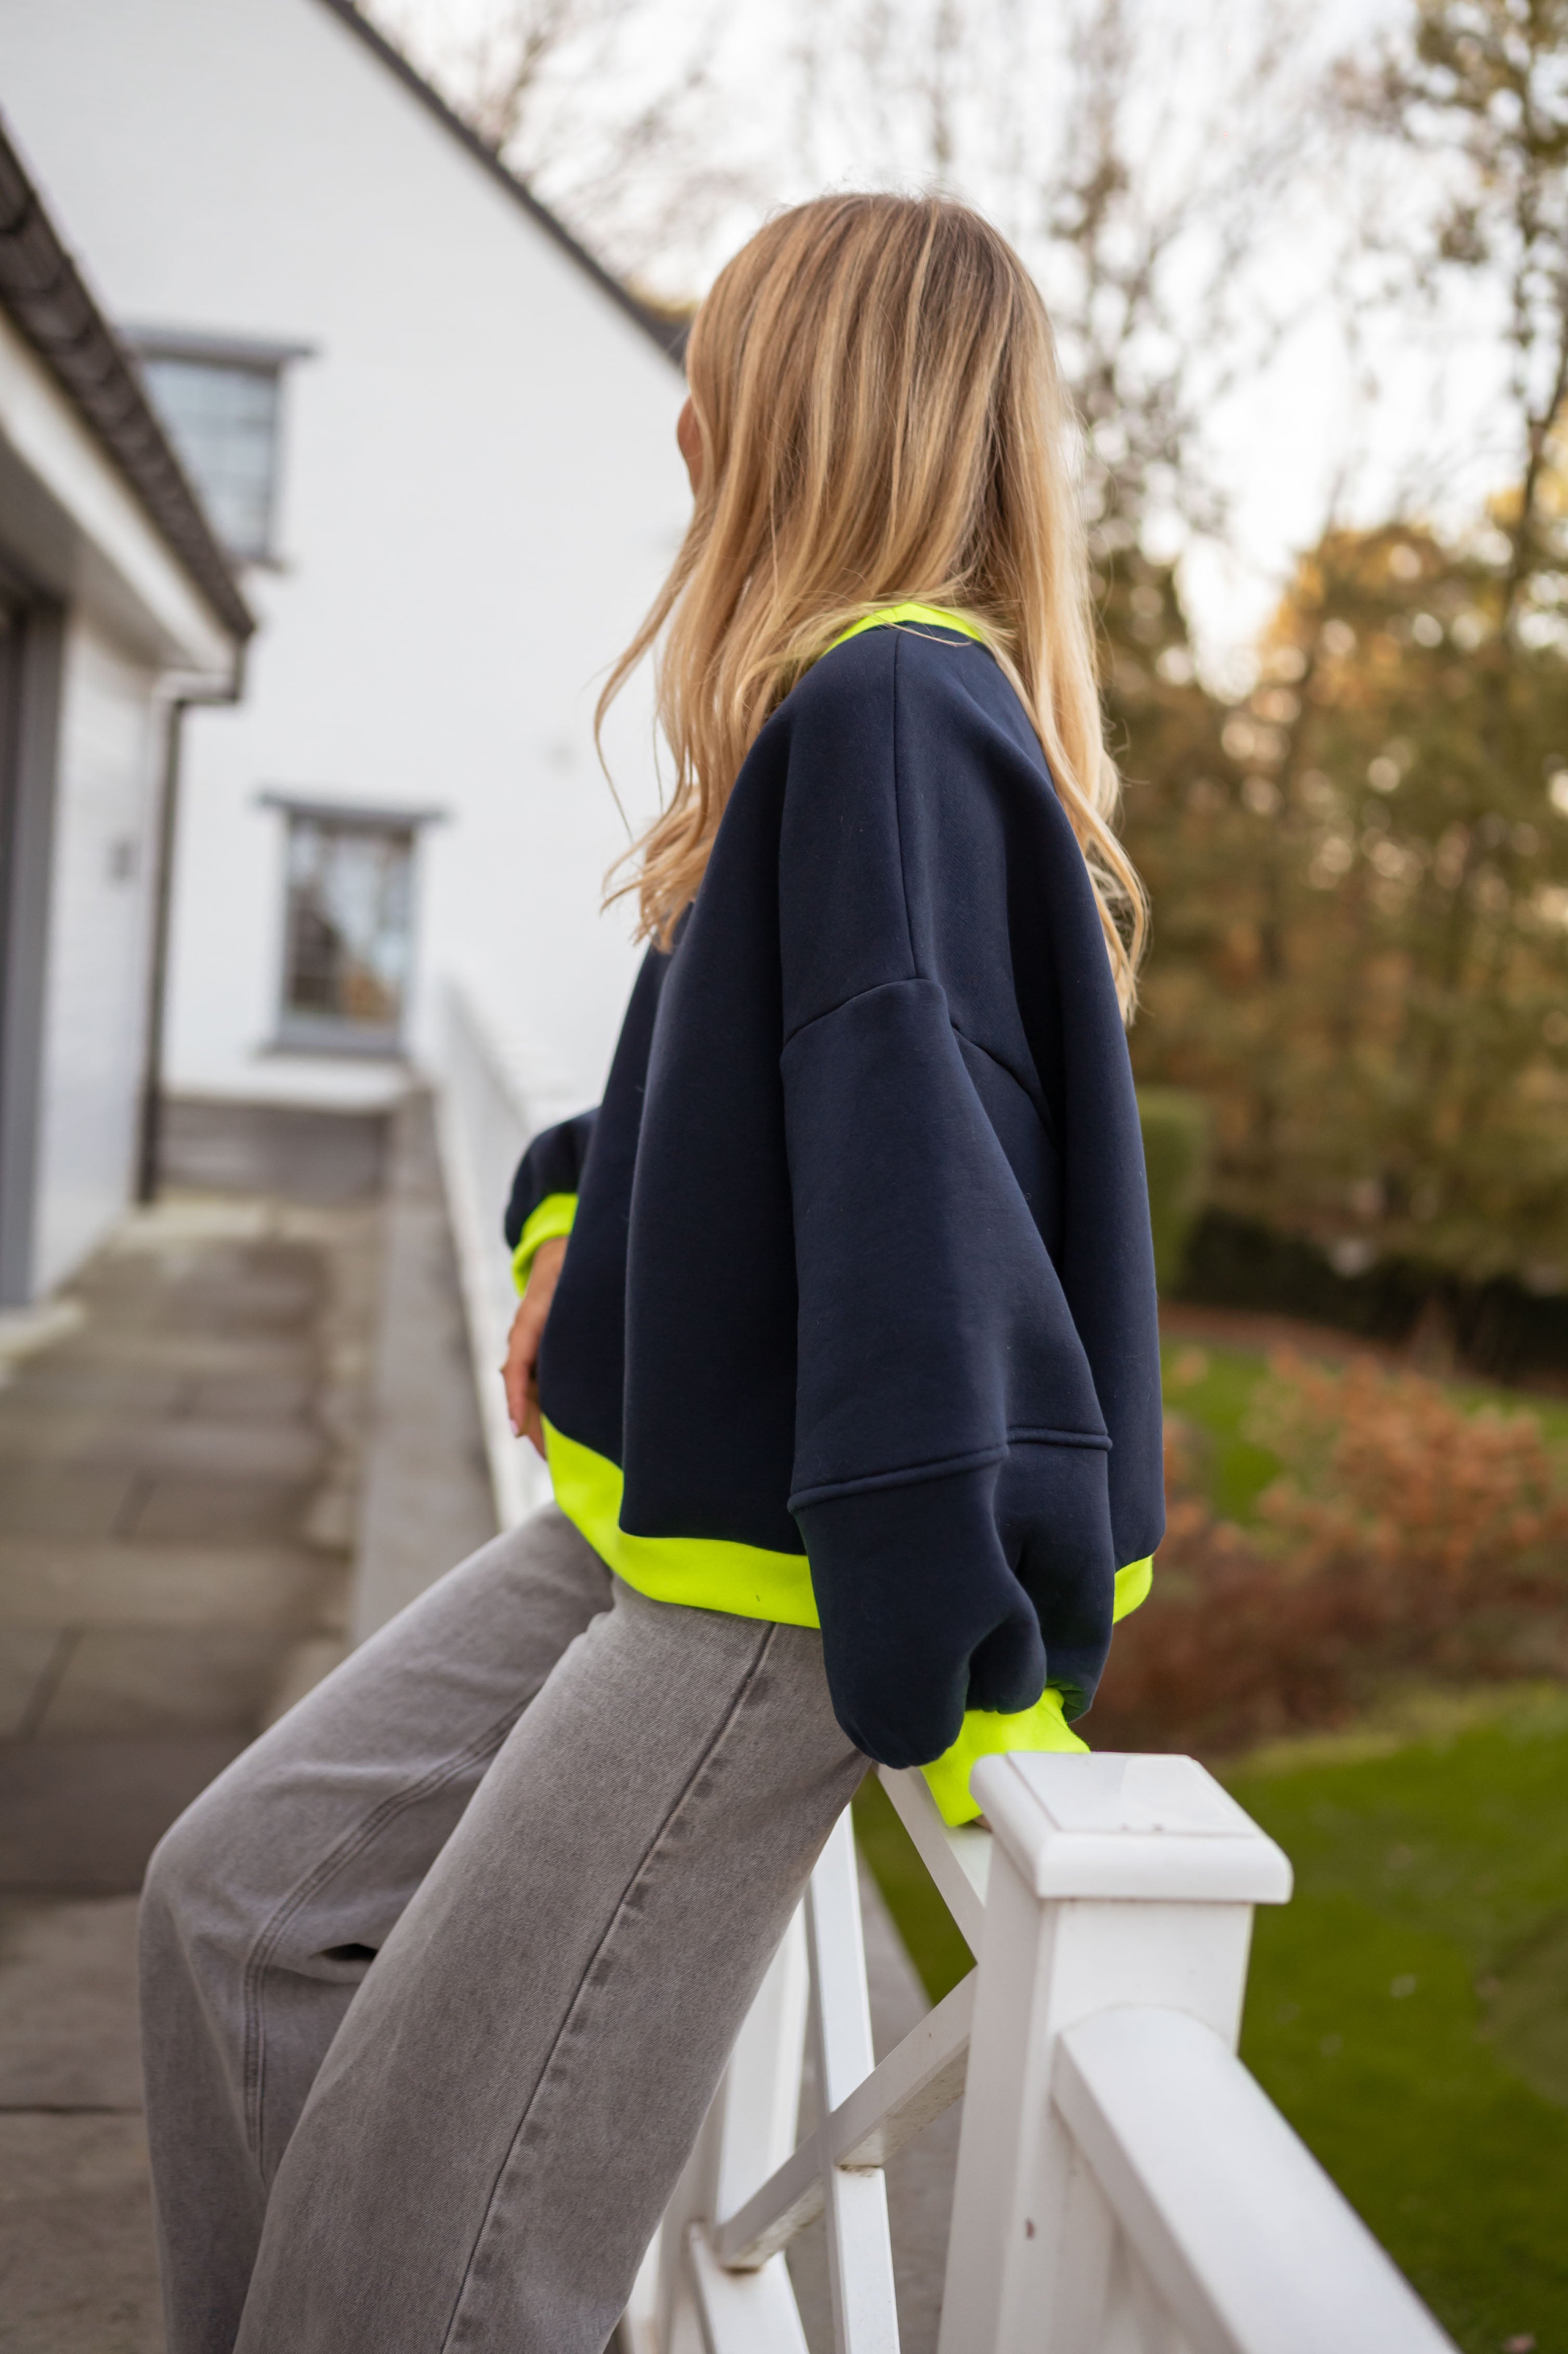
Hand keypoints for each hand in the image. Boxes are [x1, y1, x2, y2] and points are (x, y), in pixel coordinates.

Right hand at [501, 1236, 567, 1458]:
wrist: (562, 1250)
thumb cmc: (573, 1260)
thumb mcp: (572, 1273)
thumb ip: (573, 1299)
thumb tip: (579, 1332)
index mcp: (529, 1319)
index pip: (516, 1366)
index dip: (515, 1399)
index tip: (516, 1430)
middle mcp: (525, 1336)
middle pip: (522, 1386)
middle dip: (531, 1423)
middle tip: (548, 1457)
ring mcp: (532, 1344)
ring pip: (530, 1388)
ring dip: (539, 1419)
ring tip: (554, 1454)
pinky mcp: (543, 1350)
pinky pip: (540, 1381)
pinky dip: (547, 1405)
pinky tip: (562, 1428)